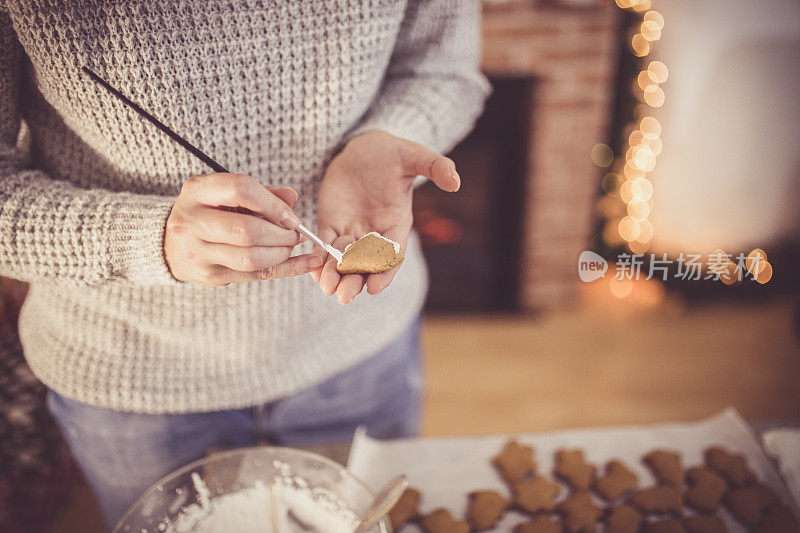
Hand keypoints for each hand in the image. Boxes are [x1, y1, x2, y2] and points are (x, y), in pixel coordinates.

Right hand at [164, 173, 321, 285]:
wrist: (172, 244)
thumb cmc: (209, 213)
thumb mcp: (227, 193)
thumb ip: (261, 193)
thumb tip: (291, 197)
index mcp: (197, 191)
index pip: (240, 189)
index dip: (272, 203)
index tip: (290, 215)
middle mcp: (191, 221)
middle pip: (247, 230)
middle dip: (280, 234)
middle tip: (295, 234)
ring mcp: (197, 252)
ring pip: (250, 258)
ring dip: (281, 253)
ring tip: (290, 245)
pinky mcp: (209, 275)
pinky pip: (255, 275)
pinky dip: (286, 269)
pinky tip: (305, 264)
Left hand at [311, 131, 459, 303]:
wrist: (363, 147)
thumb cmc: (391, 152)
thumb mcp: (413, 155)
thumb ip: (435, 167)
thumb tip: (456, 181)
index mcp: (397, 224)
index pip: (391, 254)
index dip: (384, 271)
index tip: (374, 287)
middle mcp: (375, 233)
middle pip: (366, 264)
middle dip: (355, 280)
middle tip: (344, 296)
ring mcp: (353, 231)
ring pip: (344, 260)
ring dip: (335, 276)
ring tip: (326, 288)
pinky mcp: (332, 225)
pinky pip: (325, 247)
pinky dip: (320, 260)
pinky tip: (313, 272)